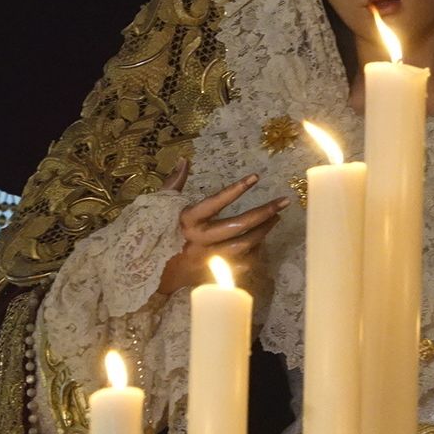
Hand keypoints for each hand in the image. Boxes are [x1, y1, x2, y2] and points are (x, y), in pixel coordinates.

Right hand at [156, 160, 288, 295]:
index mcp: (186, 221)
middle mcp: (198, 241)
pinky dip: (255, 251)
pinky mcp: (215, 274)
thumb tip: (184, 159)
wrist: (151, 274)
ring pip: (244, 246)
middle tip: (282, 201)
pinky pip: (242, 263)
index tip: (256, 177)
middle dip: (263, 213)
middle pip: (237, 227)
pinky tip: (262, 239)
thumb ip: (174, 183)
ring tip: (276, 216)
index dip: (235, 190)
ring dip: (263, 231)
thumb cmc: (157, 234)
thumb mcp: (161, 206)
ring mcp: (208, 260)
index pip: (214, 203)